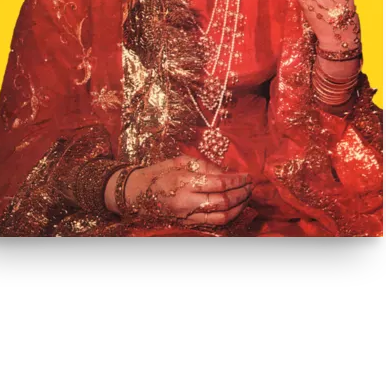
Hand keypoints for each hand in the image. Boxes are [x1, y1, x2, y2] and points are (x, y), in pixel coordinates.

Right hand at [121, 155, 253, 226]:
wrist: (135, 193)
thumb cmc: (157, 173)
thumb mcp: (179, 161)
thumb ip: (204, 165)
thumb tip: (226, 171)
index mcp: (184, 181)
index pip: (218, 183)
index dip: (236, 180)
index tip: (247, 176)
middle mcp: (186, 201)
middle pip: (222, 201)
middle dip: (241, 194)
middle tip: (250, 186)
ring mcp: (187, 215)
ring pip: (221, 217)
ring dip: (238, 208)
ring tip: (246, 197)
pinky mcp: (187, 224)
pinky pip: (213, 224)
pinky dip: (228, 217)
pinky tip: (235, 208)